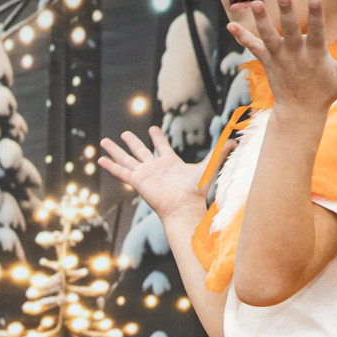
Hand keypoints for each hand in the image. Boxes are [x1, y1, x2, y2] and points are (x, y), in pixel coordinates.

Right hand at [96, 126, 222, 221]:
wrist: (183, 207)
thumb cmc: (195, 191)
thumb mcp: (208, 166)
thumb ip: (219, 153)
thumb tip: (236, 140)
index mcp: (169, 163)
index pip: (161, 147)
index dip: (157, 138)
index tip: (152, 129)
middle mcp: (154, 168)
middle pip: (140, 151)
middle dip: (132, 142)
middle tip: (124, 134)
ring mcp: (144, 174)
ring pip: (127, 159)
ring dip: (116, 150)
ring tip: (104, 141)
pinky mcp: (136, 180)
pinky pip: (121, 171)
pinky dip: (110, 165)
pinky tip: (100, 159)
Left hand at [227, 0, 336, 119]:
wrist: (299, 112)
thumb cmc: (325, 92)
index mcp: (315, 56)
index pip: (317, 32)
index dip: (315, 16)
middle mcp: (295, 56)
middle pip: (289, 32)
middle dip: (285, 14)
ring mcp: (279, 59)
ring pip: (268, 38)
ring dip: (261, 21)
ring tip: (254, 4)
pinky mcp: (268, 63)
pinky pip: (253, 48)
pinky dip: (242, 38)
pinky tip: (230, 25)